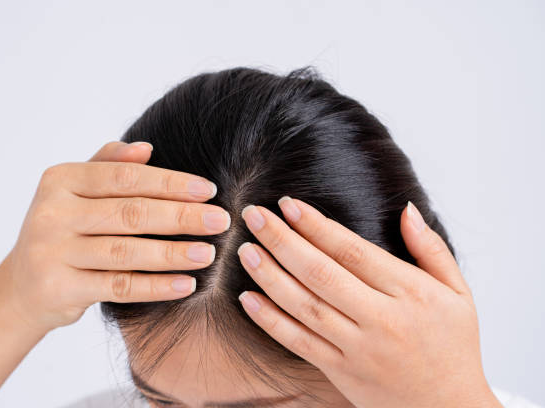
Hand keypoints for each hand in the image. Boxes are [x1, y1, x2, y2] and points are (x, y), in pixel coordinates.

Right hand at [4, 141, 230, 331]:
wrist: (23, 286)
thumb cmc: (62, 231)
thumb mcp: (74, 192)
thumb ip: (107, 165)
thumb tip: (145, 148)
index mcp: (60, 180)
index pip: (126, 177)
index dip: (171, 183)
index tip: (209, 191)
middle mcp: (52, 213)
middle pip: (130, 213)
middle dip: (181, 216)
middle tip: (220, 221)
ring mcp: (53, 253)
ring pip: (126, 252)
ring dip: (173, 254)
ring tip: (210, 253)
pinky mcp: (59, 289)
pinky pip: (118, 287)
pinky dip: (155, 287)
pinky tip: (186, 284)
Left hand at [237, 198, 501, 407]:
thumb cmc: (452, 346)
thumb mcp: (458, 293)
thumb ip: (431, 249)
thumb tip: (407, 209)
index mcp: (410, 293)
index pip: (352, 251)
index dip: (316, 225)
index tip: (288, 204)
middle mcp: (381, 320)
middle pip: (320, 274)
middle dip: (282, 240)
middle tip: (253, 215)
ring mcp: (357, 348)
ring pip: (304, 307)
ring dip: (269, 276)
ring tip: (245, 249)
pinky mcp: (340, 371)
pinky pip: (299, 343)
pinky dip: (270, 321)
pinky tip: (247, 298)